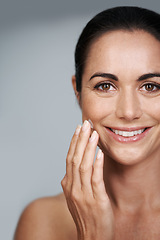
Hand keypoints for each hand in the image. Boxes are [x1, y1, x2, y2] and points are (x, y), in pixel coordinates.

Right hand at [61, 120, 114, 239]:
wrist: (92, 237)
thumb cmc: (86, 215)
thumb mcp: (75, 196)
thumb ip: (73, 181)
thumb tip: (72, 167)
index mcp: (68, 184)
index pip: (69, 158)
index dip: (74, 142)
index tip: (78, 129)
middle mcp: (73, 187)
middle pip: (75, 159)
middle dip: (80, 140)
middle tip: (85, 124)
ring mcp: (83, 194)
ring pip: (84, 166)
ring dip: (88, 148)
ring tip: (93, 134)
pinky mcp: (96, 200)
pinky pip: (95, 179)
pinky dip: (97, 165)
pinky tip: (100, 153)